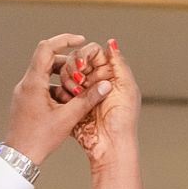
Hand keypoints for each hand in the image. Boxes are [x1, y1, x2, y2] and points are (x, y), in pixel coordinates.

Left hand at [1, 33, 110, 166]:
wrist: (18, 158)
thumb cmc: (39, 140)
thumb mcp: (67, 119)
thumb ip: (87, 100)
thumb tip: (105, 86)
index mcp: (33, 83)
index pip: (47, 48)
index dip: (64, 40)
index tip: (80, 40)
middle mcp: (25, 84)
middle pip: (47, 60)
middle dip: (68, 63)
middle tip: (83, 71)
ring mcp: (24, 93)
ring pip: (45, 75)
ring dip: (62, 78)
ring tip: (77, 90)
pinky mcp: (25, 102)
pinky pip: (41, 87)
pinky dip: (55, 89)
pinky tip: (67, 103)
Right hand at [72, 39, 140, 169]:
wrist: (110, 146)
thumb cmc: (123, 121)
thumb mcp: (127, 88)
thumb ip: (119, 64)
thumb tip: (112, 42)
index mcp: (109, 74)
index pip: (93, 53)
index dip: (85, 55)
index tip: (82, 65)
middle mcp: (95, 81)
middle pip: (77, 61)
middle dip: (73, 67)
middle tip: (78, 81)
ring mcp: (81, 93)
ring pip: (66, 75)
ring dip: (67, 80)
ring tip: (75, 94)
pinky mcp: (71, 106)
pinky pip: (60, 92)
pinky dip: (61, 93)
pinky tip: (68, 100)